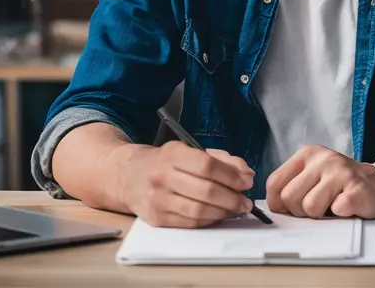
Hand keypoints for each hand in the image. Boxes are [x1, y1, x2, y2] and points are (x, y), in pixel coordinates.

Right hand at [116, 141, 255, 227]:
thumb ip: (221, 159)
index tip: (246, 182)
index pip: (207, 166)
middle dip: (232, 198)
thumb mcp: (189, 151)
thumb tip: (246, 174)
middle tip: (246, 202)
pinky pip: (191, 223)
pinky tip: (218, 215)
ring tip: (235, 210)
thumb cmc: (165, 163)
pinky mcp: (157, 218)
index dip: (231, 176)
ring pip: (199, 211)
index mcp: (172, 154)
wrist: (128, 176)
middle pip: (206, 191)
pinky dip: (209, 221)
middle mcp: (162, 176)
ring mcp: (158, 199)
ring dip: (224, 212)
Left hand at [266, 145, 374, 218]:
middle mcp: (323, 159)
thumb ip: (291, 185)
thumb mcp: (313, 175)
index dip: (277, 204)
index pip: (274, 183)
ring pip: (310, 207)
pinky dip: (339, 215)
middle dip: (300, 212)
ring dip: (320, 215)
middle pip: (290, 198)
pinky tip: (346, 206)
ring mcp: (340, 172)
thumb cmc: (340, 184)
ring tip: (332, 206)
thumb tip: (273, 208)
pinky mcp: (356, 189)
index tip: (289, 209)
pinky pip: (335, 211)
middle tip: (317, 207)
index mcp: (307, 154)